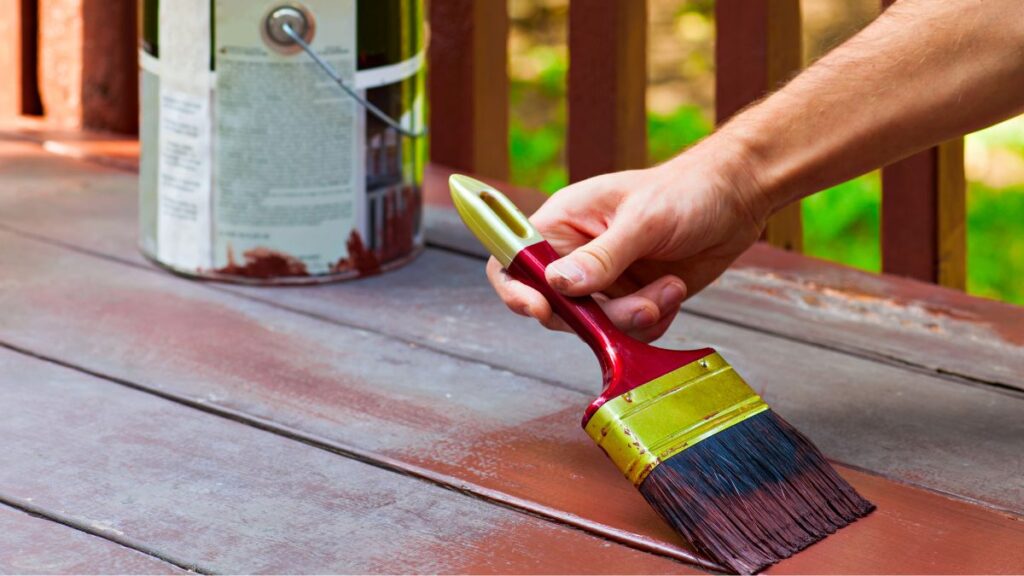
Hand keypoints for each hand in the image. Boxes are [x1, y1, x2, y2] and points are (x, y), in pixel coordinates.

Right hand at [486, 138, 768, 341]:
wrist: (736, 200)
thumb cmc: (687, 191)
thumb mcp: (643, 220)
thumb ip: (602, 256)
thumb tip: (558, 284)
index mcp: (563, 223)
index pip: (514, 259)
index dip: (515, 288)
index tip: (541, 309)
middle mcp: (576, 255)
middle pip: (556, 307)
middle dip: (599, 316)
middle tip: (641, 305)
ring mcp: (604, 282)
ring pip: (595, 327)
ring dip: (635, 318)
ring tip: (669, 288)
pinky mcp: (631, 300)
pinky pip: (626, 332)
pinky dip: (653, 322)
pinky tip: (673, 292)